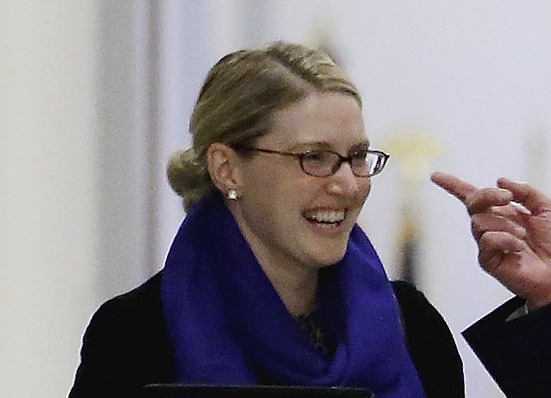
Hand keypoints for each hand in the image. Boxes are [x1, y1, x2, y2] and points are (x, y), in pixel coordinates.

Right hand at [431, 171, 550, 309]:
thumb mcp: (547, 208)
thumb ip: (526, 192)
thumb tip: (501, 181)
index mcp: (503, 212)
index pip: (473, 196)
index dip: (452, 184)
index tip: (436, 176)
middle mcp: (492, 226)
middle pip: (472, 203)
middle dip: (487, 195)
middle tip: (506, 198)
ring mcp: (488, 243)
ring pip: (479, 222)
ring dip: (504, 225)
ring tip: (523, 236)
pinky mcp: (488, 260)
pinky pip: (487, 241)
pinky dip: (506, 240)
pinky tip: (518, 248)